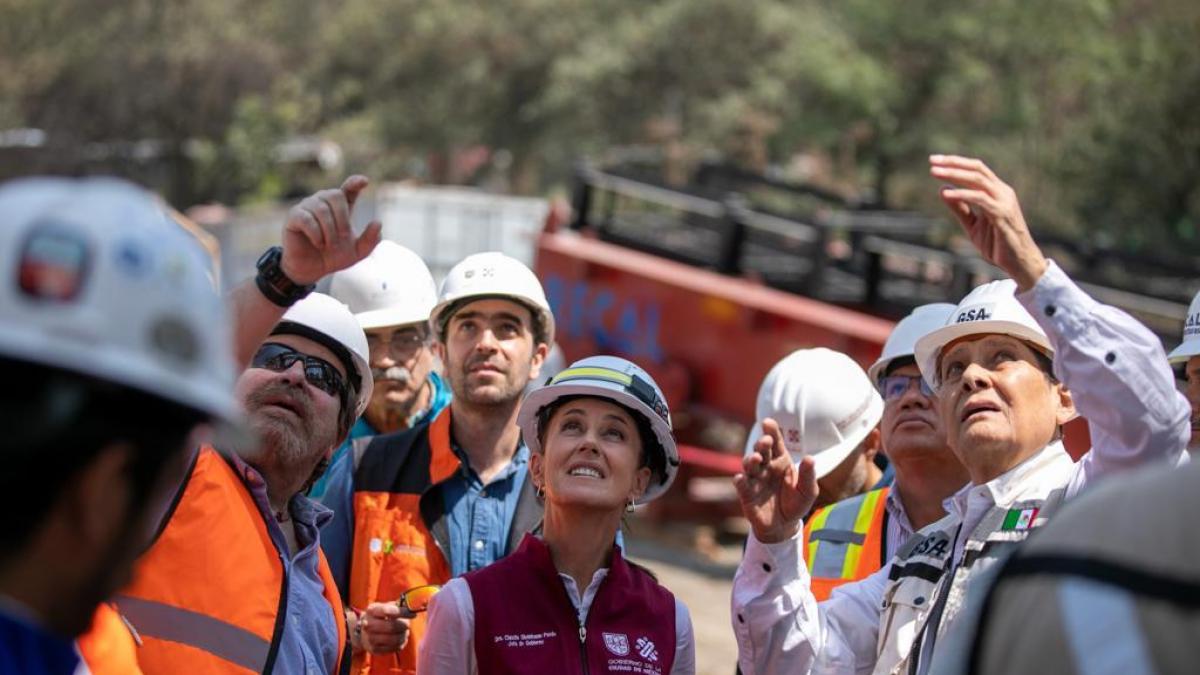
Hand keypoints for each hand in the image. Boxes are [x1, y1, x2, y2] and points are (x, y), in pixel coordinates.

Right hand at [279, 175, 382, 284]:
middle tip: (343, 236)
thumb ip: (370, 240)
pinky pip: (306, 218)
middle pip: (335, 195)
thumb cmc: (334, 256)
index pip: (349, 188)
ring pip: (321, 208)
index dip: (355, 182)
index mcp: (341, 207)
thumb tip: (378, 222)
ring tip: (329, 245)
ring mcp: (307, 207)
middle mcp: (323, 202)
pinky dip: (315, 233)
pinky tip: (318, 243)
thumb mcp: (358, 252)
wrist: (313, 269)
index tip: (365, 181)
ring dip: (329, 230)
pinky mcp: (294, 216)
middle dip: (342, 218)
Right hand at [359, 601, 413, 653]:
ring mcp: (370, 638)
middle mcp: (368, 624)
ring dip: (404, 635)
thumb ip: (400, 606)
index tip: (413, 614)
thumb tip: (414, 607)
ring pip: (394, 639)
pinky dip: (401, 643)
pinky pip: (394, 648)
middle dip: (404, 625)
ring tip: (405, 632)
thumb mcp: (387, 607)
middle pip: (391, 626)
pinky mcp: (375, 650)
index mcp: (372, 610)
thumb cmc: (382, 617)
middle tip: (408, 624)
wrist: (367, 632)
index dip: (403, 612)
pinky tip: (400, 638)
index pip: (387, 610)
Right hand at [734, 418, 817, 543]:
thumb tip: (810, 458)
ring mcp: (755, 480)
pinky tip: (740, 478)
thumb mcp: (808, 491)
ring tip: (757, 458)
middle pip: (761, 451)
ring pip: (749, 465)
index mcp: (781, 462)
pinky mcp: (747, 495)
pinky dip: (740, 481)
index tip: (768, 422)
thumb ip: (808, 475)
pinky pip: (742, 486)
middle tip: (766, 441)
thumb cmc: (796, 504)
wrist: (784, 526)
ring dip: (751, 460)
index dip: (771, 432)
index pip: (775, 443)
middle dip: (761, 444)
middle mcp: (766, 467)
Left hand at [929, 155, 1047, 291]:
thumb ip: (960, 208)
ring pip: (978, 180)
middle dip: (953, 163)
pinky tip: (947, 194)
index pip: (976, 169)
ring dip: (955, 175)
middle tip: (932, 161)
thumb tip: (943, 189)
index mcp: (997, 191)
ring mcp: (1004, 202)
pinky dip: (962, 195)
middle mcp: (1002, 192)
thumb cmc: (997, 244)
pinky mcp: (1002, 214)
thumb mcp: (973, 225)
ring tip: (935, 173)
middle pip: (977, 169)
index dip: (956, 163)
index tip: (935, 161)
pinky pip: (980, 200)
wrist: (1019, 263)